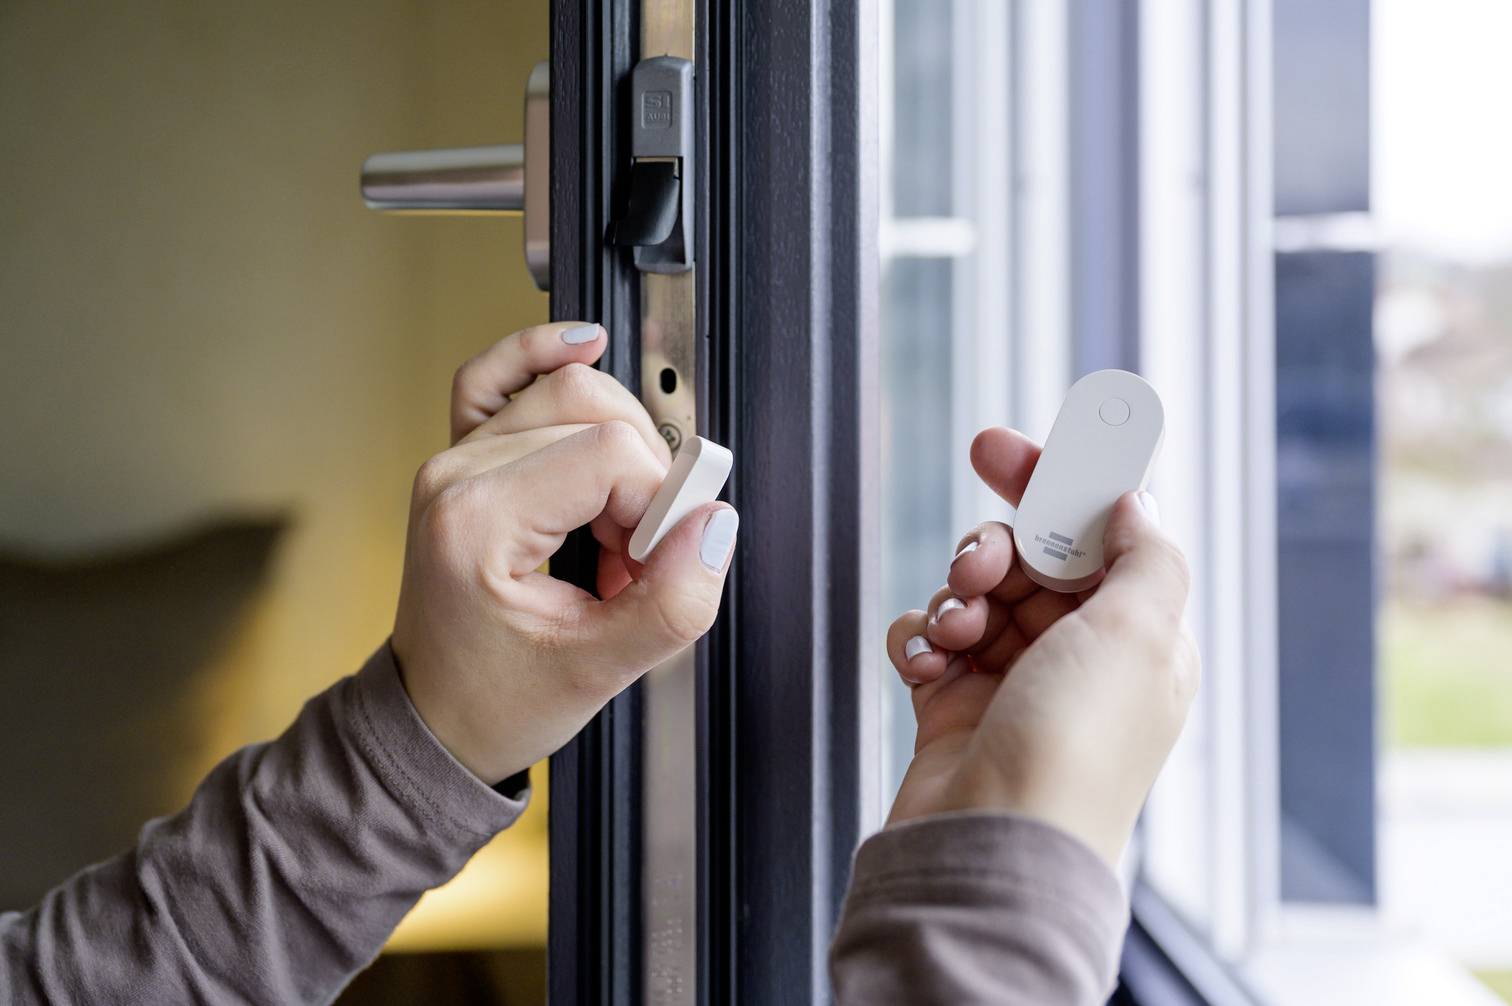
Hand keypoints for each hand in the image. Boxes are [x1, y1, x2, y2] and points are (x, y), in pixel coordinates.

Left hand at [392, 322, 738, 783]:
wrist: (436, 717)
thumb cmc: (496, 698)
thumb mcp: (599, 672)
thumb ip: (671, 602)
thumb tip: (715, 527)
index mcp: (480, 520)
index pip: (611, 454)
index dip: (659, 504)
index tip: (657, 560)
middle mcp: (458, 474)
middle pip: (594, 409)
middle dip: (642, 481)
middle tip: (637, 555)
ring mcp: (455, 459)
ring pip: (567, 388)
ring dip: (617, 449)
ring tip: (615, 529)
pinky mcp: (463, 456)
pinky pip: (496, 377)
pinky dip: (542, 354)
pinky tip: (585, 345)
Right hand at [885, 427, 1198, 865]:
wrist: (991, 844)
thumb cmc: (1074, 749)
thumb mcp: (1139, 634)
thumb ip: (1144, 553)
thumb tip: (1135, 501)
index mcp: (1138, 636)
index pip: (1100, 533)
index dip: (1056, 484)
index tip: (1003, 448)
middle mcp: (1079, 655)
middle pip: (1031, 557)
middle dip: (996, 547)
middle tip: (977, 560)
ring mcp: (1014, 680)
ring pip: (975, 591)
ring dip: (958, 597)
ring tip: (958, 635)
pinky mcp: (955, 705)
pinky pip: (930, 638)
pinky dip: (922, 641)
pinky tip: (928, 665)